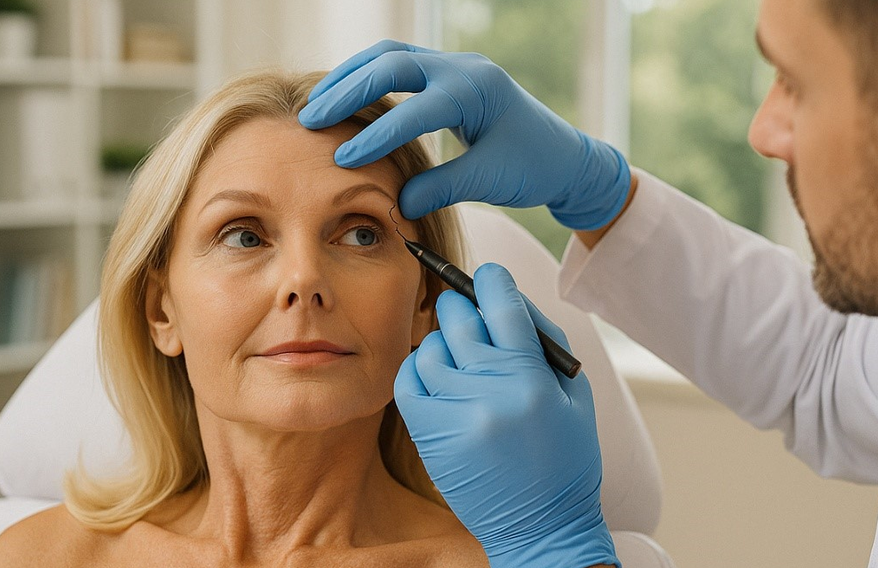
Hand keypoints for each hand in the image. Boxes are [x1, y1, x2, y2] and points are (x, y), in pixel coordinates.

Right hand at [299, 40, 630, 229]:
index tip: (344, 158)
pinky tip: (343, 98)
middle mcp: (464, 68)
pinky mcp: (448, 74)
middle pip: (393, 63)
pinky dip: (368, 77)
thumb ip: (442, 188)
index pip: (416, 108)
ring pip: (391, 56)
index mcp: (477, 90)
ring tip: (317, 104)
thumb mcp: (489, 181)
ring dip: (352, 77)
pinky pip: (399, 63)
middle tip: (312, 119)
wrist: (565, 156)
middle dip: (349, 90)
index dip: (377, 134)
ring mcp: (455, 66)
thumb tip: (399, 202)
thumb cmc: (533, 168)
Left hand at [395, 263, 618, 567]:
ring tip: (457, 355)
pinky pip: (408, 379)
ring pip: (431, 346)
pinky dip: (418, 367)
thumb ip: (543, 344)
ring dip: (442, 341)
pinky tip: (435, 375)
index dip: (492, 281)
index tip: (488, 278)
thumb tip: (505, 300)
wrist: (541, 531)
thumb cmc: (566, 460)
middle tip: (468, 313)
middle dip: (463, 306)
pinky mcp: (429, 436)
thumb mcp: (574, 397)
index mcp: (532, 378)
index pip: (502, 304)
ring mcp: (455, 413)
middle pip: (460, 317)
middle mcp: (489, 390)